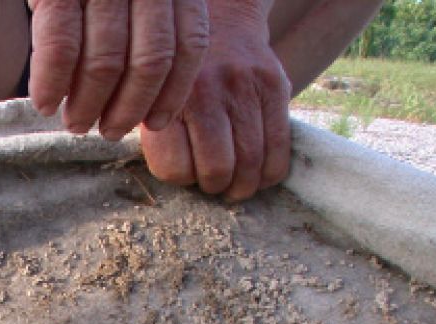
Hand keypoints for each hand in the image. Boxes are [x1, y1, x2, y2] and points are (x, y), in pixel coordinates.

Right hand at [28, 0, 209, 140]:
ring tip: (75, 123)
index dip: (174, 93)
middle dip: (128, 108)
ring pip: (105, 62)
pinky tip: (44, 102)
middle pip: (149, 61)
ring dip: (87, 104)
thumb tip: (149, 91)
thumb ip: (152, 19)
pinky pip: (60, 48)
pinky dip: (52, 83)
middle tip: (107, 131)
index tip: (156, 124)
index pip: (188, 45)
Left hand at [139, 1, 291, 200]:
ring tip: (237, 187)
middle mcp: (204, 93)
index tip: (187, 175)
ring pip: (250, 161)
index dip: (182, 180)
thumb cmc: (182, 79)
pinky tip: (261, 175)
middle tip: (215, 186)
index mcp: (167, 102)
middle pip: (216, 169)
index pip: (174, 169)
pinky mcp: (274, 86)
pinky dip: (271, 172)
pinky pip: (279, 145)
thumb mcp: (156, 102)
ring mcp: (242, 88)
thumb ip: (159, 139)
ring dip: (244, 186)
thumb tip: (175, 182)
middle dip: (215, 187)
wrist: (222, 24)